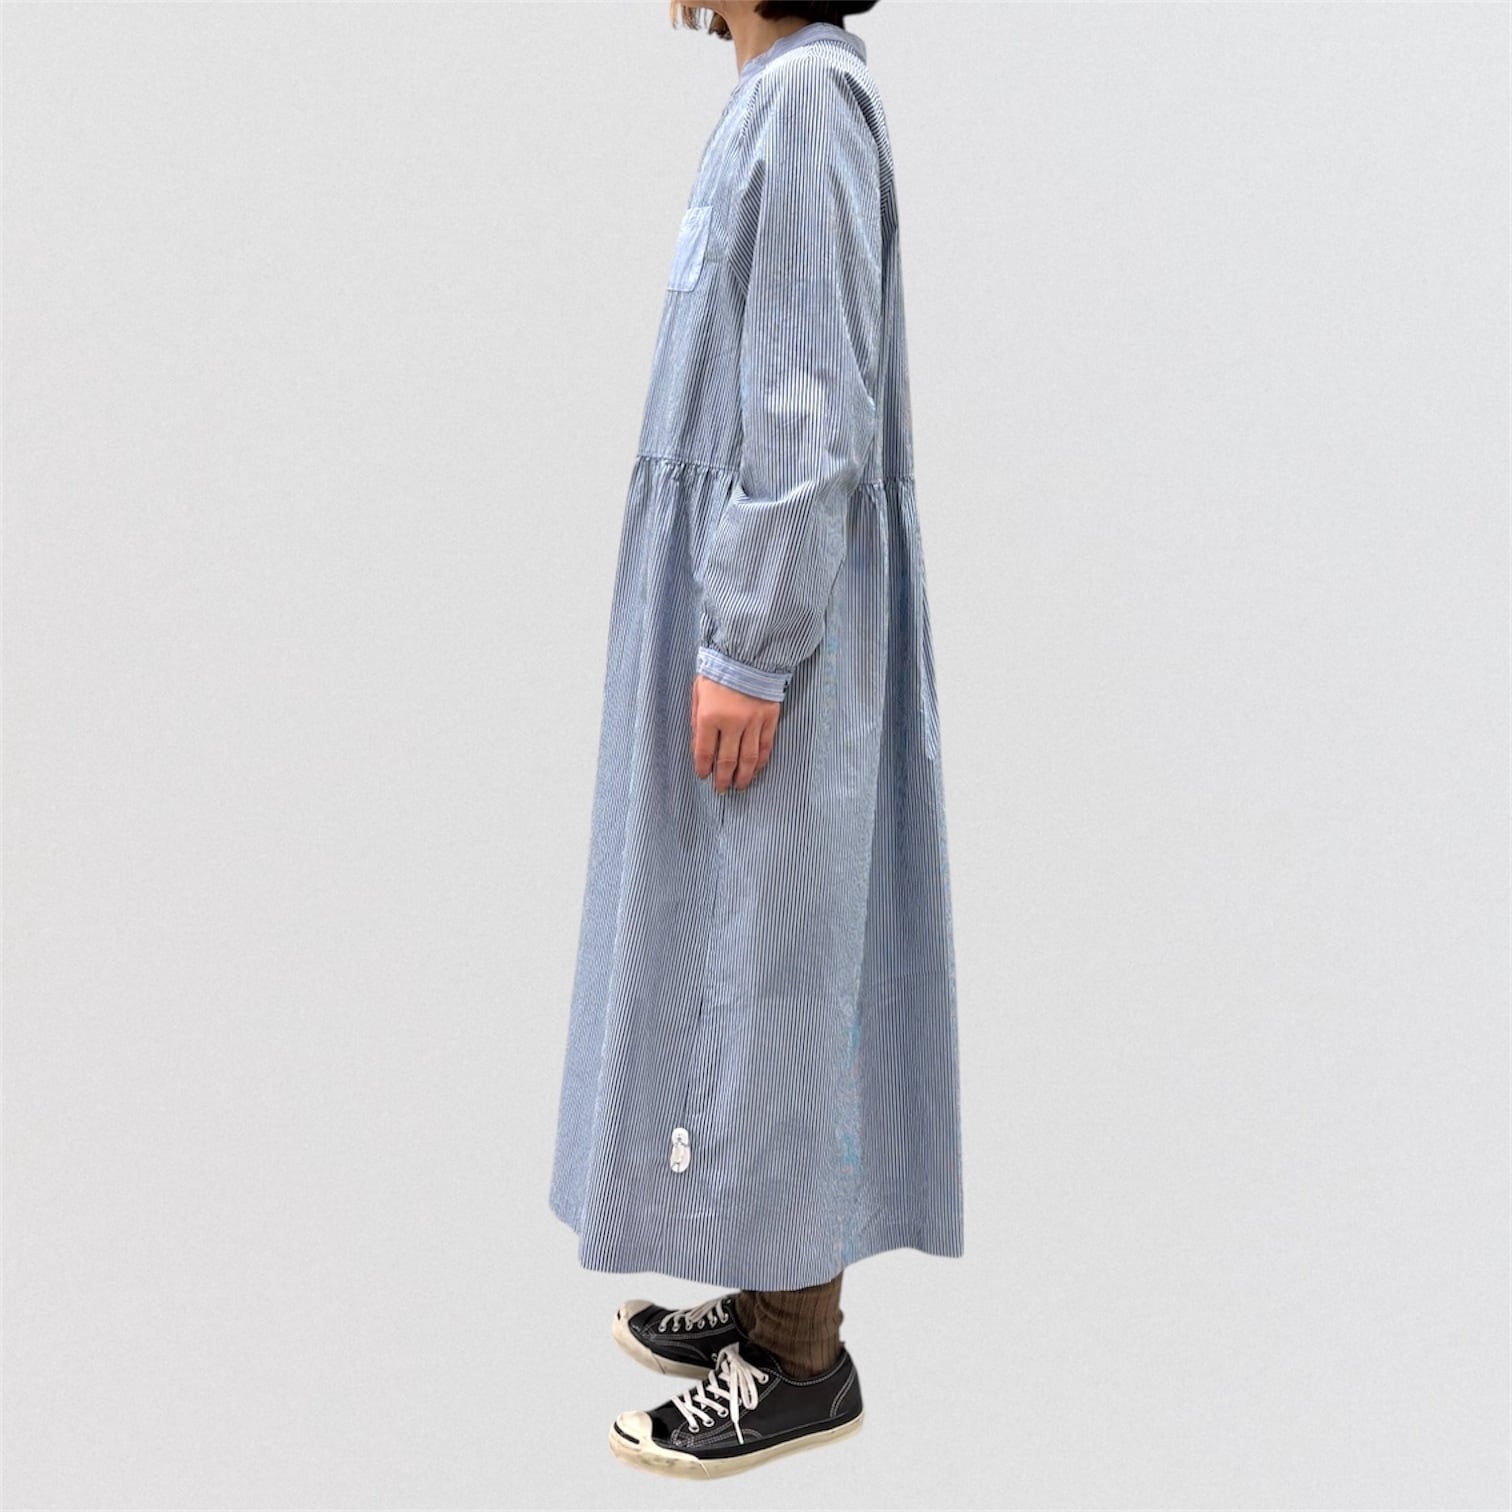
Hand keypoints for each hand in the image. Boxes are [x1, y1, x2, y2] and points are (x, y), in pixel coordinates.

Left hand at [691, 674, 778, 793]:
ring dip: (744, 775)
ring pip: (749, 758)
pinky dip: (761, 761)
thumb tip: (698, 746)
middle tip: (722, 790)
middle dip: (723, 779)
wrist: (747, 654)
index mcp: (710, 716)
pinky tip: (757, 769)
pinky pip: (765, 746)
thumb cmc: (718, 672)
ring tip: (740, 786)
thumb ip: (696, 720)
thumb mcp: (698, 693)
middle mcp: (732, 723)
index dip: (703, 768)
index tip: (703, 776)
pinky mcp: (769, 719)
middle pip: (727, 760)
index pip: (704, 752)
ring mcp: (753, 722)